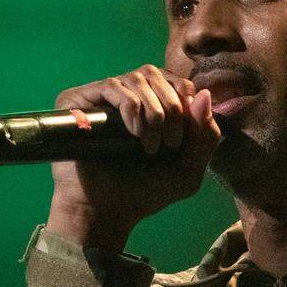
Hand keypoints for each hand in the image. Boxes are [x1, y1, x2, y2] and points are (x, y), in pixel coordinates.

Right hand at [45, 64, 220, 252]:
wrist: (107, 211)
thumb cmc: (145, 193)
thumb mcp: (189, 170)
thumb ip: (206, 135)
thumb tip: (205, 93)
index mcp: (152, 107)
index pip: (174, 80)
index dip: (186, 97)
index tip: (187, 131)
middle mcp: (127, 98)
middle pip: (158, 74)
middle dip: (173, 106)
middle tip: (171, 142)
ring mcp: (103, 99)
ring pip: (138, 77)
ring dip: (154, 109)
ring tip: (150, 145)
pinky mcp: (80, 102)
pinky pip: (113, 85)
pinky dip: (131, 106)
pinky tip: (134, 133)